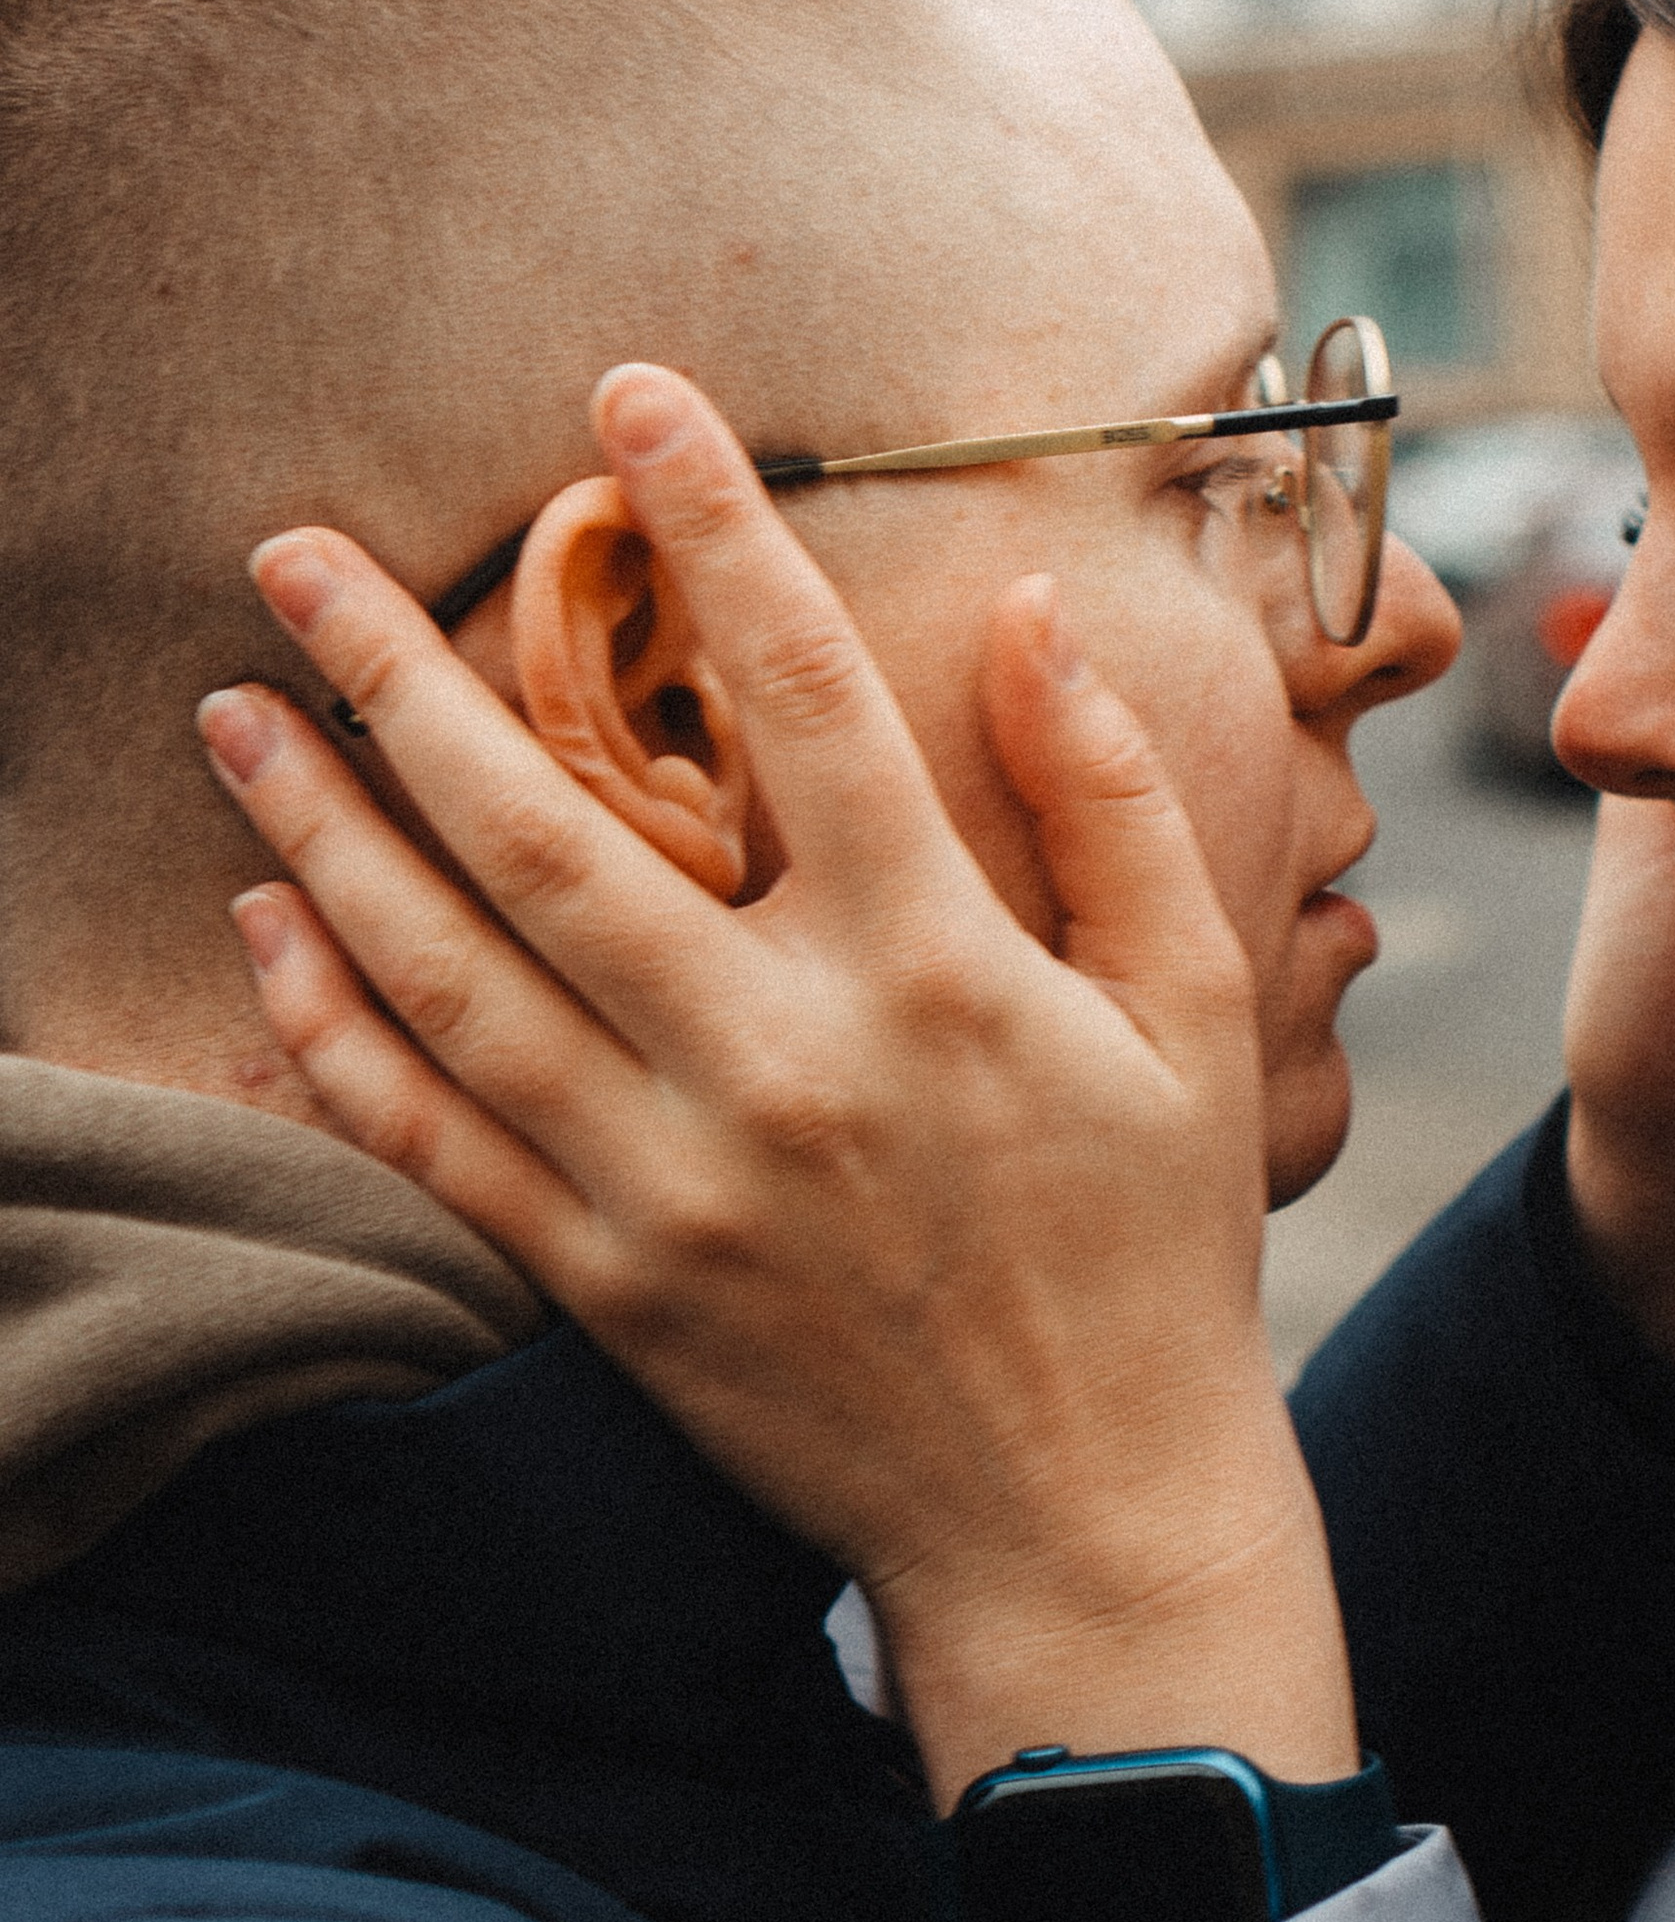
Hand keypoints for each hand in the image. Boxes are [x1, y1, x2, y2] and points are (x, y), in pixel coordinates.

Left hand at [197, 363, 1357, 1808]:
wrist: (1083, 1524)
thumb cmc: (1152, 1250)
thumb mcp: (1196, 1011)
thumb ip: (1112, 802)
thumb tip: (1033, 609)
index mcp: (935, 971)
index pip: (802, 694)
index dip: (714, 525)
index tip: (630, 398)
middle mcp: (780, 1061)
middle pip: (546, 824)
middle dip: (401, 669)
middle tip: (291, 548)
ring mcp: (669, 1182)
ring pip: (447, 974)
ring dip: (321, 828)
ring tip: (231, 708)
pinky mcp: (603, 1282)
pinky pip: (427, 1140)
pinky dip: (328, 1031)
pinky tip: (262, 924)